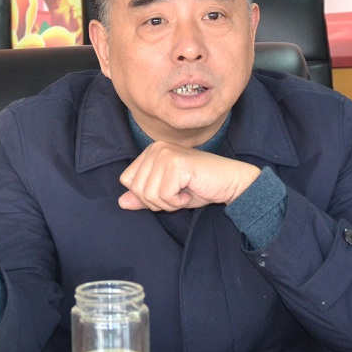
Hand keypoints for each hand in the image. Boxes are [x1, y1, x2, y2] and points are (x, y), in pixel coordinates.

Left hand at [118, 142, 260, 211]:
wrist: (230, 183)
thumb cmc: (200, 187)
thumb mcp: (167, 195)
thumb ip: (144, 197)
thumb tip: (121, 202)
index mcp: (151, 151)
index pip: (127, 180)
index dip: (146, 195)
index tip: (168, 191)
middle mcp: (156, 148)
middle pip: (136, 189)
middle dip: (157, 201)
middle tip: (178, 194)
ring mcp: (165, 153)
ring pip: (148, 195)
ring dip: (168, 203)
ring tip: (184, 192)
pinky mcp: (176, 163)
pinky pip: (163, 195)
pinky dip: (177, 202)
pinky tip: (190, 191)